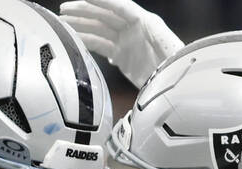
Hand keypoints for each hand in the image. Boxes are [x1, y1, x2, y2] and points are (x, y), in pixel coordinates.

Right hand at [59, 0, 184, 87]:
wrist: (179, 86)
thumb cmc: (176, 67)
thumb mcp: (167, 50)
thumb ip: (152, 38)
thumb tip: (130, 43)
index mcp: (144, 22)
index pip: (118, 6)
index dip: (99, 0)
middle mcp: (134, 29)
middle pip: (104, 15)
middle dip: (83, 11)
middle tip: (63, 10)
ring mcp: (127, 42)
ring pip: (100, 30)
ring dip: (82, 26)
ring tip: (62, 25)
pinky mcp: (123, 57)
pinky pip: (102, 46)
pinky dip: (89, 43)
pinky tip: (76, 42)